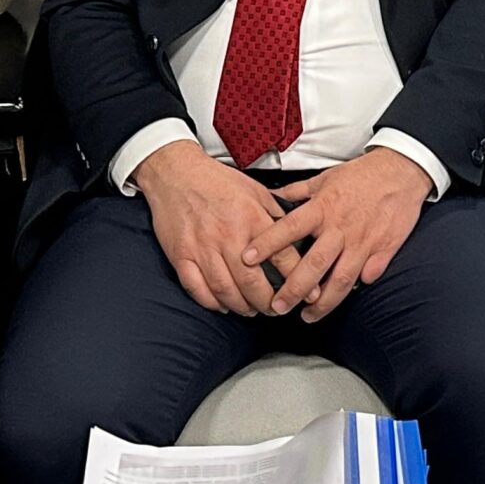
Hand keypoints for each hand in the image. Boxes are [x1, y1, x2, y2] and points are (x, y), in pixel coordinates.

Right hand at [136, 140, 297, 316]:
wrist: (176, 173)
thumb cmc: (218, 182)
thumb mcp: (255, 190)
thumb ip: (274, 214)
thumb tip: (296, 234)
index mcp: (252, 218)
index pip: (281, 256)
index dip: (297, 278)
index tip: (308, 293)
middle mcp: (228, 236)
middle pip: (252, 282)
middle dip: (267, 303)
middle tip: (276, 309)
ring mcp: (202, 248)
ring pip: (225, 290)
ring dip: (242, 306)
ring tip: (252, 310)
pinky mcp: (181, 255)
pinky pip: (197, 288)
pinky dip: (211, 302)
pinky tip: (223, 305)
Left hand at [240, 147, 431, 321]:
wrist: (402, 171)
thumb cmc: (361, 175)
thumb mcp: (325, 178)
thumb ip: (297, 192)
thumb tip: (271, 199)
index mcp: (323, 208)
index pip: (290, 227)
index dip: (268, 243)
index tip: (247, 259)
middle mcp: (341, 228)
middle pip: (314, 265)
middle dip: (294, 290)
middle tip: (277, 307)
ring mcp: (363, 242)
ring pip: (341, 279)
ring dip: (323, 302)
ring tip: (308, 315)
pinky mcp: (383, 250)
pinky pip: (369, 275)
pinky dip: (357, 288)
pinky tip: (342, 297)